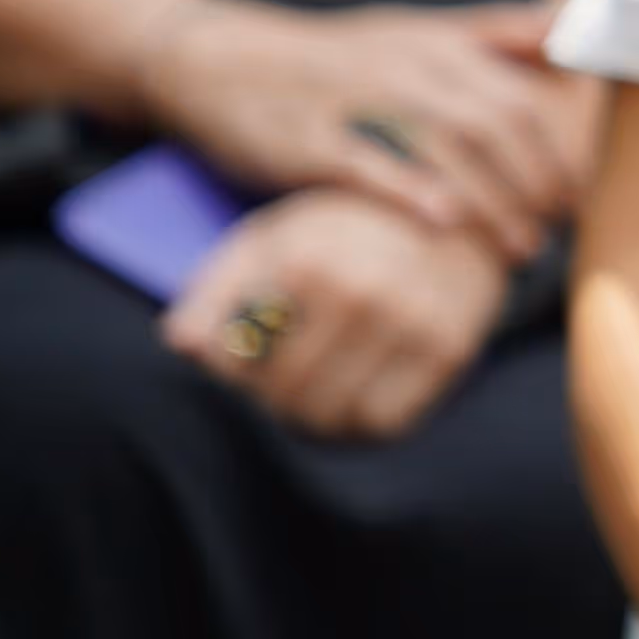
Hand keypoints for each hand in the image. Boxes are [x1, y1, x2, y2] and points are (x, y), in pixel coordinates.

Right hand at [139, 0, 595, 261]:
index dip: (559, 150)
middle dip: (536, 180)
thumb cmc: (334, 57)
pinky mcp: (307, 137)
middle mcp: (404, 67)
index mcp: (436, 46)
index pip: (520, 99)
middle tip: (556, 227)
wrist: (220, 58)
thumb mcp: (412, 30)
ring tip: (519, 247)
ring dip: (492, 200)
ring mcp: (355, 101)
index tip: (579, 194)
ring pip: (444, 146)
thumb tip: (567, 33)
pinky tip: (445, 223)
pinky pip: (365, 165)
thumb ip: (491, 33)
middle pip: (495, 124)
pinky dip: (409, 190)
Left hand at [161, 188, 509, 436]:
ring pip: (332, 416)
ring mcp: (410, 321)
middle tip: (278, 394)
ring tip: (312, 400)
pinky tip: (354, 402)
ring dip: (313, 420)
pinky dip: (361, 426)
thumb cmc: (344, 229)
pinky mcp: (450, 348)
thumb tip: (183, 346)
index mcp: (304, 261)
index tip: (240, 372)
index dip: (228, 376)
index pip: (237, 360)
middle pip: (284, 395)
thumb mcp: (270, 238)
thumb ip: (216, 289)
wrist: (455, 212)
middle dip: (271, 404)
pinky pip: (385, 422)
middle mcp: (360, 292)